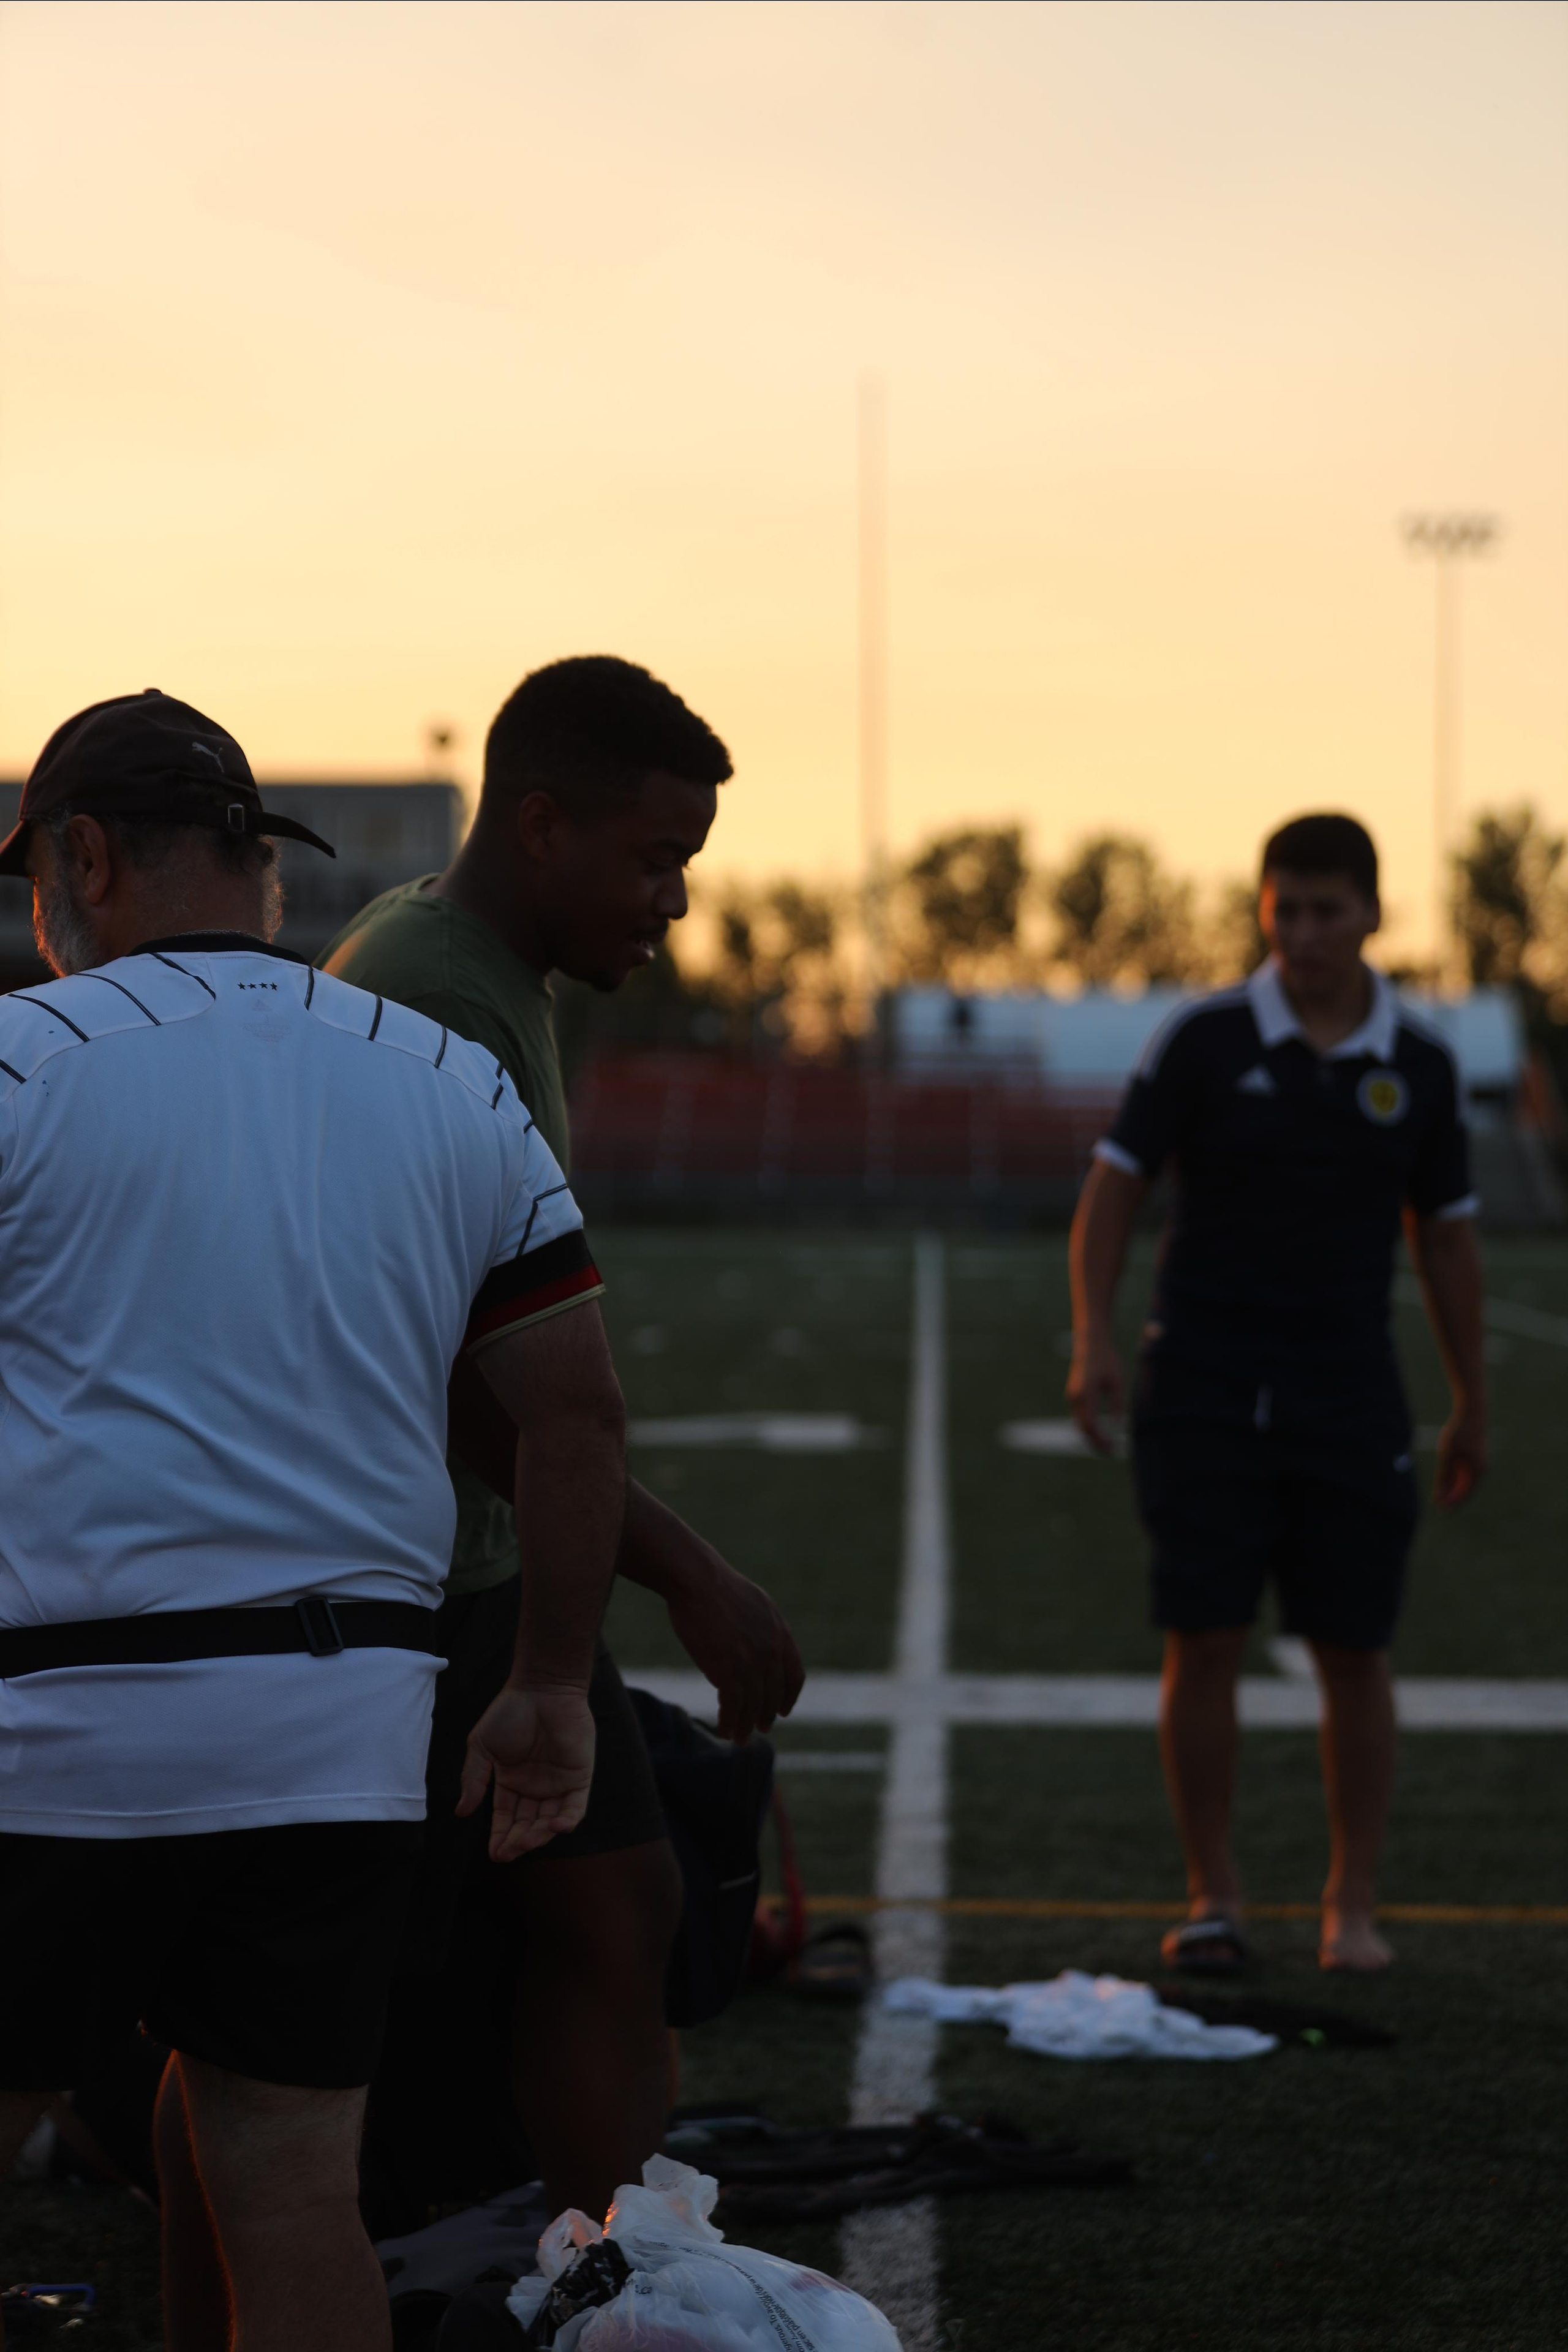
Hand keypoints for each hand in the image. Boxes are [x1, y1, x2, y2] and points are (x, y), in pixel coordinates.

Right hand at [457, 1684, 596, 1862]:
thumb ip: (473, 1779)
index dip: (500, 1837)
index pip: (505, 1818)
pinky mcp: (579, 1777)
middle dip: (517, 1842)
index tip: (494, 1854)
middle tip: (507, 1853)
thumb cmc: (509, 1712)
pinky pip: (576, 1807)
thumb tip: (461, 1812)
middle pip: (527, 1825)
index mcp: (511, 1782)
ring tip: (524, 1842)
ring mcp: (558, 1784)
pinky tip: (556, 1827)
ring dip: (539, 1835)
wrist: (542, 1688)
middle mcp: (535, 1788)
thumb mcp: (482, 1747)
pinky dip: (568, 1820)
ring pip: (550, 1821)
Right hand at [664, 1545, 804, 1744]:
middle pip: (773, 1694)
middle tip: (760, 1729)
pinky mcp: (728, 1671)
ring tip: (739, 1739)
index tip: (783, 1710)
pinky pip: (733, 1707)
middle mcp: (771, 1651)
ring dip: (747, 1726)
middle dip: (767, 1716)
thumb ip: (763, 1630)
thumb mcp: (755, 1604)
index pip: (794, 1675)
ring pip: (754, 1706)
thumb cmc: (718, 1588)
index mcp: (780, 1633)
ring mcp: (751, 1662)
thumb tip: (759, 1649)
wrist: (698, 1581)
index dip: (789, 1697)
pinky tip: (724, 1730)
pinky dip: (729, 1722)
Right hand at [1067, 1330, 1124, 1453]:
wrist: (1091, 1342)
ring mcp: (1072, 1396)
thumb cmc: (1107, 1360)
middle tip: (1110, 1452)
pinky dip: (1088, 1427)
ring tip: (1106, 1446)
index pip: (1091, 1425)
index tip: (1113, 1447)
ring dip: (1091, 1436)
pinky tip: (1099, 1433)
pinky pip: (1079, 1416)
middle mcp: (1075, 1397)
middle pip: (1083, 1428)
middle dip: (1095, 1443)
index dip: (1101, 1439)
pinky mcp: (1073, 1395)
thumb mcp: (1118, 1382)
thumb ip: (1117, 1405)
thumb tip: (1117, 1427)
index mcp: (1086, 1394)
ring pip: (1079, 1423)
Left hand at [1434, 1403, 1487, 1509]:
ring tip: (1439, 1491)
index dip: (1452, 1502)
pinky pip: (1465, 1468)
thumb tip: (1439, 1493)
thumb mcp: (1447, 1455)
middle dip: (1451, 1494)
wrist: (1472, 1409)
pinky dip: (1455, 1473)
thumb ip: (1443, 1474)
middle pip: (1465, 1487)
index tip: (1440, 1509)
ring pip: (1465, 1477)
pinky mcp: (1475, 1452)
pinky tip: (1446, 1475)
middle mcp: (1481, 1467)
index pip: (1465, 1494)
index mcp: (1478, 1471)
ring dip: (1452, 1484)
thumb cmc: (1460, 1431)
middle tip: (1437, 1501)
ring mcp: (1479, 1459)